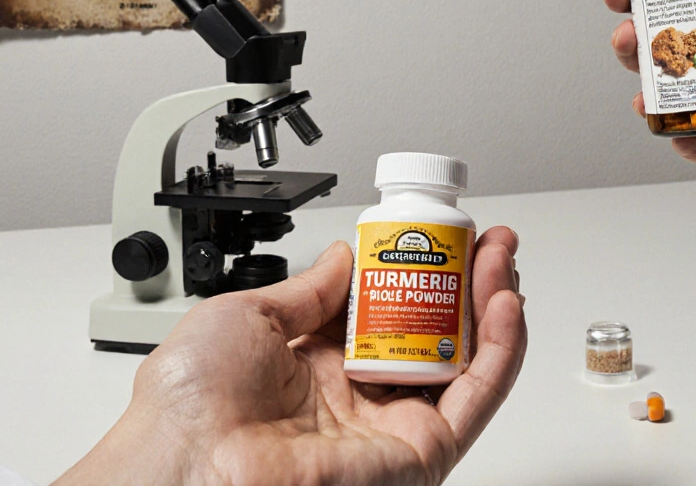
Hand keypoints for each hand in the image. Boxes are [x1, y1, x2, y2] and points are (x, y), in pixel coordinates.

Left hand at [55, 227, 525, 485]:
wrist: (191, 462)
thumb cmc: (192, 404)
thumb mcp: (249, 314)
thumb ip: (311, 288)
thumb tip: (348, 255)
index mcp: (318, 366)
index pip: (391, 312)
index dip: (421, 272)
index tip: (439, 234)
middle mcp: (360, 396)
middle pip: (437, 333)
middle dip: (468, 283)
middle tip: (485, 241)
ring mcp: (393, 424)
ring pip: (466, 361)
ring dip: (493, 306)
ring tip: (500, 259)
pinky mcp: (422, 451)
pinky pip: (477, 396)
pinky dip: (501, 349)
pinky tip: (504, 303)